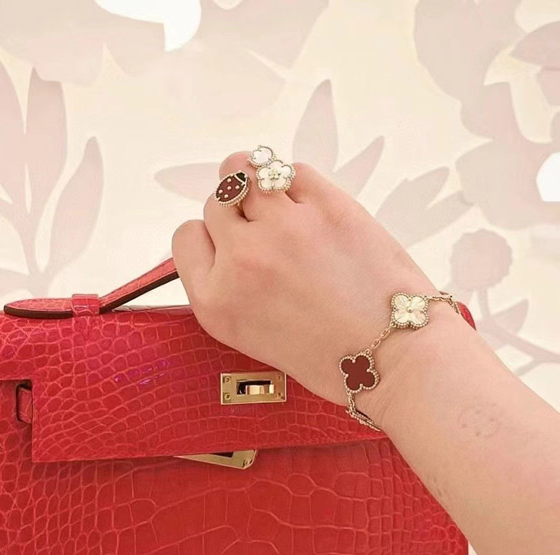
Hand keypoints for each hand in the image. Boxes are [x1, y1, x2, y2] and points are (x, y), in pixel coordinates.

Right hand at [172, 151, 444, 422]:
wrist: (394, 359)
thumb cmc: (331, 359)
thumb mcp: (252, 337)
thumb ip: (229, 288)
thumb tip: (230, 237)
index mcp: (216, 303)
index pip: (186, 237)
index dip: (210, 238)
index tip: (232, 246)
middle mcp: (240, 261)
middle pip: (215, 202)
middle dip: (237, 214)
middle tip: (268, 233)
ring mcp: (283, 229)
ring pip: (242, 169)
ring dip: (257, 180)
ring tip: (280, 202)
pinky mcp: (326, 206)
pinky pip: (293, 169)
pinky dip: (297, 182)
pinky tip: (312, 208)